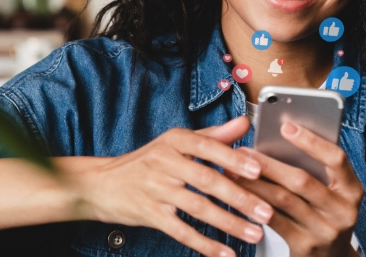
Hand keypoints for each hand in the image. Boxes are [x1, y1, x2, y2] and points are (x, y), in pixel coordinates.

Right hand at [65, 116, 274, 256]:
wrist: (100, 184)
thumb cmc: (146, 163)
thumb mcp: (176, 144)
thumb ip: (213, 136)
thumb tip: (244, 122)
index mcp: (174, 140)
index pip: (207, 147)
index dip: (233, 159)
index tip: (258, 171)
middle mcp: (164, 162)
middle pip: (207, 179)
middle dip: (240, 197)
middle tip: (266, 211)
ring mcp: (155, 188)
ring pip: (197, 207)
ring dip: (229, 223)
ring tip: (253, 233)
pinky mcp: (149, 213)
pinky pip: (181, 231)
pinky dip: (205, 244)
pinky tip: (225, 253)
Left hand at [233, 122, 362, 256]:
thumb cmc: (322, 215)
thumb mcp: (329, 194)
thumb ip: (313, 171)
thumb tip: (276, 140)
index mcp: (352, 190)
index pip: (337, 159)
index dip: (311, 141)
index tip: (286, 126)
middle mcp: (343, 211)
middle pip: (302, 180)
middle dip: (268, 163)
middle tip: (243, 151)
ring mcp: (325, 230)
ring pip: (283, 199)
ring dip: (255, 183)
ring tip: (234, 171)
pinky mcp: (305, 246)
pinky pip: (274, 221)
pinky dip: (255, 205)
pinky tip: (241, 195)